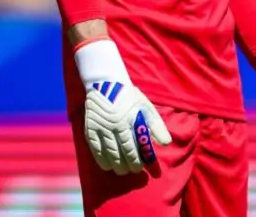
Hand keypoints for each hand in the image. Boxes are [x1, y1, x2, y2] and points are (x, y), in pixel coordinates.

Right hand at [74, 38, 171, 174]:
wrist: (106, 84)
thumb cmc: (130, 97)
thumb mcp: (146, 107)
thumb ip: (157, 126)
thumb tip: (166, 143)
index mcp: (126, 121)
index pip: (131, 148)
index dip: (136, 160)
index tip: (141, 168)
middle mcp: (112, 126)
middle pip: (119, 153)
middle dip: (127, 165)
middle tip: (132, 171)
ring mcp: (99, 128)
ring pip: (107, 152)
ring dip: (115, 165)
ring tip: (121, 171)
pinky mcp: (89, 128)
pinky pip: (94, 148)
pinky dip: (100, 159)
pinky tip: (106, 166)